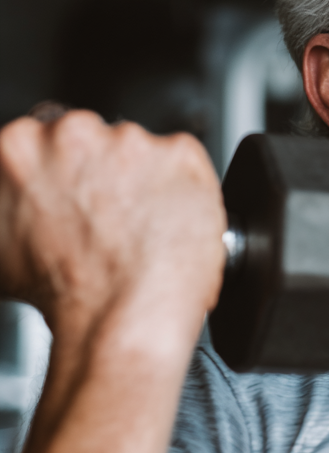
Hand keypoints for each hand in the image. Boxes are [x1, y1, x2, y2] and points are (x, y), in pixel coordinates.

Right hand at [0, 110, 225, 338]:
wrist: (119, 319)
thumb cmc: (64, 294)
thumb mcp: (0, 247)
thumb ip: (9, 202)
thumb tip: (18, 202)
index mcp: (19, 148)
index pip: (45, 140)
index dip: (67, 171)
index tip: (78, 192)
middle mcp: (71, 133)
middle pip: (94, 139)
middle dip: (104, 173)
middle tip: (111, 218)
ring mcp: (129, 140)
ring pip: (141, 151)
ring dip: (145, 181)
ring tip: (142, 230)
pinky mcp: (180, 154)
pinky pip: (186, 164)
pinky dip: (185, 190)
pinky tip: (172, 225)